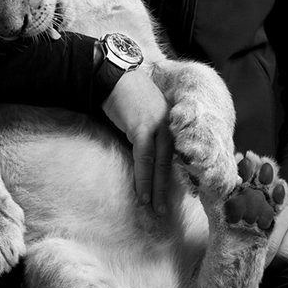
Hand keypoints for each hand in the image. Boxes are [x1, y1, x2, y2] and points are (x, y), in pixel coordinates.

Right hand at [101, 69, 173, 214]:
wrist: (112, 76)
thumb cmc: (123, 95)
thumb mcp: (141, 115)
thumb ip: (147, 134)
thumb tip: (144, 158)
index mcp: (172, 122)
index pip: (175, 153)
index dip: (175, 175)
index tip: (174, 195)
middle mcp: (170, 124)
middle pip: (170, 163)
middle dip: (167, 189)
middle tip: (165, 211)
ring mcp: (159, 126)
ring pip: (160, 164)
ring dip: (156, 189)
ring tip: (154, 208)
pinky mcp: (143, 128)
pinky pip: (144, 159)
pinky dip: (143, 178)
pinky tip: (142, 194)